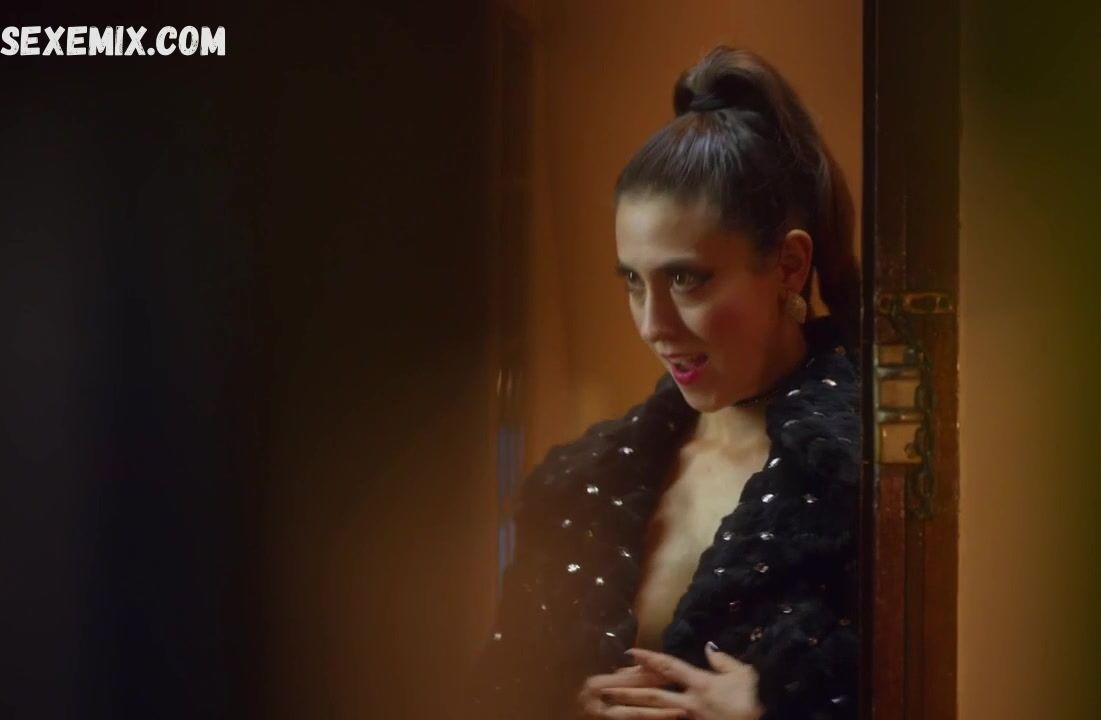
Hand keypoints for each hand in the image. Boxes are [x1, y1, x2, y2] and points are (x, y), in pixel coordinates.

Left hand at [598, 644, 763, 719]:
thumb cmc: (754, 699)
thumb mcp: (743, 674)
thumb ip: (723, 661)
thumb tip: (709, 648)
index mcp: (701, 683)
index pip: (669, 667)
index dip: (649, 658)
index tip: (630, 652)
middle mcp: (690, 703)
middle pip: (652, 695)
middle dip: (626, 691)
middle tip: (603, 688)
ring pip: (655, 715)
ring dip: (632, 712)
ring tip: (610, 710)